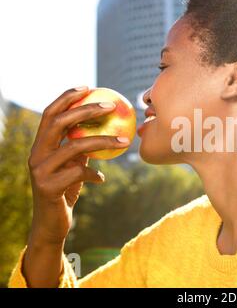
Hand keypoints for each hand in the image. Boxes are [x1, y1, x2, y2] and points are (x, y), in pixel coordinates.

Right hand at [27, 86, 130, 244]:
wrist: (51, 225)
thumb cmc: (65, 191)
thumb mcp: (73, 166)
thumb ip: (80, 148)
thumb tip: (104, 128)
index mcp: (41, 146)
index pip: (51, 114)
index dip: (67, 98)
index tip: (88, 87)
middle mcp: (36, 154)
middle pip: (59, 123)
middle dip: (86, 110)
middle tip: (111, 105)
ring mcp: (39, 171)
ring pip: (74, 146)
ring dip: (103, 141)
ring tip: (124, 140)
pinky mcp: (48, 187)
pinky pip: (79, 173)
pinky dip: (94, 173)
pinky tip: (101, 178)